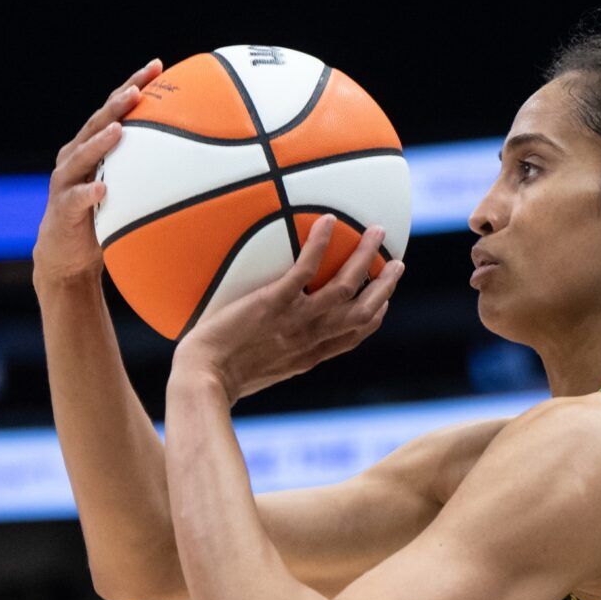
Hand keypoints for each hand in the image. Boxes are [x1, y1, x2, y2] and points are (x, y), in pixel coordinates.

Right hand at [32, 59, 164, 288]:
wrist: (67, 256)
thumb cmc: (103, 219)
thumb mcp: (128, 192)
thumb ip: (151, 174)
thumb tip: (204, 165)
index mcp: (92, 147)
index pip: (114, 110)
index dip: (133, 86)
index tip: (157, 66)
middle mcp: (75, 156)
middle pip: (97, 123)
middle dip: (117, 104)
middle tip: (138, 90)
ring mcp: (65, 181)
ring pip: (81, 155)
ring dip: (99, 142)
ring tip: (118, 130)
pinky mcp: (62, 209)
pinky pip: (76, 199)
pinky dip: (88, 192)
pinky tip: (102, 189)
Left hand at [172, 214, 404, 404]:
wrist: (203, 378)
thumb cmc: (218, 377)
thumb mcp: (256, 370)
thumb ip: (270, 351)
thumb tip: (263, 335)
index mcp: (309, 356)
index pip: (353, 335)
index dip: (373, 316)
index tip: (383, 301)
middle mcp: (311, 338)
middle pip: (363, 312)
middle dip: (385, 287)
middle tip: (397, 263)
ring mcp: (296, 320)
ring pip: (346, 287)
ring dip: (366, 258)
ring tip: (377, 232)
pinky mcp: (274, 303)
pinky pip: (305, 270)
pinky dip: (320, 244)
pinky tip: (326, 220)